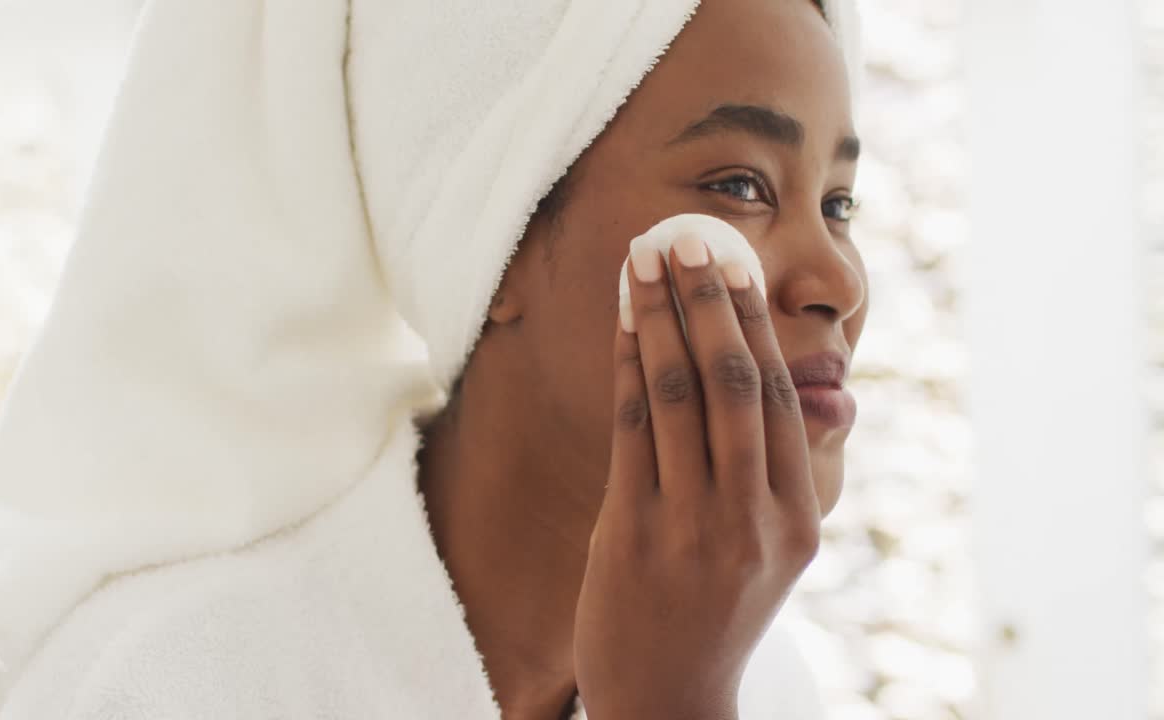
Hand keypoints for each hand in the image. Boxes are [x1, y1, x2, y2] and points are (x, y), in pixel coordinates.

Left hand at [573, 237, 819, 719]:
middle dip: (709, 300)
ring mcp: (692, 527)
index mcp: (797, 517)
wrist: (671, 701)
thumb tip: (799, 384)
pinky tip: (622, 321)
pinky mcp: (633, 534)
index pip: (779, 396)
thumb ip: (777, 471)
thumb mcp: (769, 549)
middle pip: (735, 381)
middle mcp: (753, 518)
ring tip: (646, 258)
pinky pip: (632, 428)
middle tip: (688, 238)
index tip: (735, 264)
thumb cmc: (716, 611)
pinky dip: (628, 364)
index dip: (754, 322)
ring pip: (681, 394)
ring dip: (662, 316)